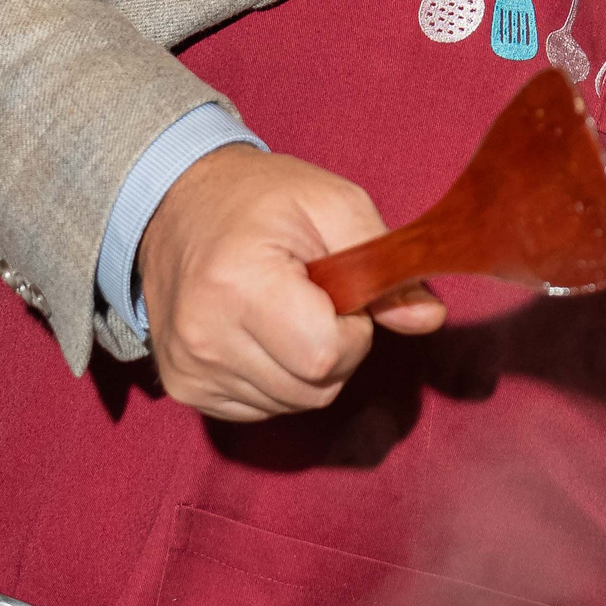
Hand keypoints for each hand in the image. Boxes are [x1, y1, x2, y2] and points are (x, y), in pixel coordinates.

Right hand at [137, 144, 444, 421]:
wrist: (178, 204)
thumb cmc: (262, 198)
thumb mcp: (332, 204)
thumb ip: (384, 260)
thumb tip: (427, 318)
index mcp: (239, 285)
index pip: (326, 354)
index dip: (354, 328)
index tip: (342, 290)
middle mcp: (204, 338)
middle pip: (314, 387)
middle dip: (338, 347)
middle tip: (318, 296)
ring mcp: (189, 370)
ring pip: (293, 402)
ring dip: (310, 364)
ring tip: (288, 308)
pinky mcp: (183, 388)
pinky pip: (263, 407)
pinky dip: (280, 375)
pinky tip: (266, 331)